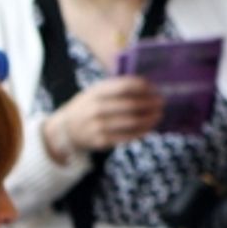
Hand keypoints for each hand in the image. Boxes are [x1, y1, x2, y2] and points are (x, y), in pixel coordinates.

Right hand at [45, 76, 161, 156]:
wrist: (65, 129)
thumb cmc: (87, 106)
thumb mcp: (95, 92)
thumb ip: (116, 88)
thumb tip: (148, 86)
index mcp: (96, 92)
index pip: (125, 86)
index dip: (144, 87)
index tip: (155, 88)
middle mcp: (95, 109)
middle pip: (131, 105)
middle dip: (150, 104)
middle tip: (161, 103)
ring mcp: (97, 126)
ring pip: (131, 122)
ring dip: (149, 118)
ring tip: (158, 115)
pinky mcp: (101, 141)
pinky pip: (127, 136)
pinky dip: (141, 132)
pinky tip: (149, 128)